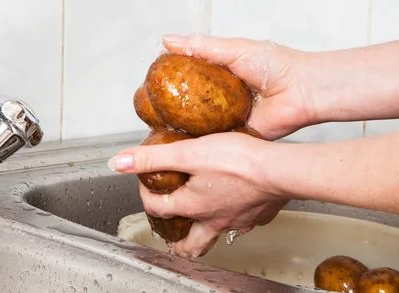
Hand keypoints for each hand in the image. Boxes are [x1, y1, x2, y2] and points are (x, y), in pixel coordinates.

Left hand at [108, 132, 288, 257]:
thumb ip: (152, 158)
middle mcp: (214, 220)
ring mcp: (238, 221)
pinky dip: (233, 216)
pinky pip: (242, 223)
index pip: (158, 208)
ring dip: (205, 230)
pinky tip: (236, 201)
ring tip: (202, 219)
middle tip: (172, 234)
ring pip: (217, 234)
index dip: (146, 195)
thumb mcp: (187, 153)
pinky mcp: (259, 214)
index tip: (146, 182)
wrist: (280, 170)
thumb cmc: (238, 161)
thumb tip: (118, 162)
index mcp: (193, 206)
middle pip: (192, 245)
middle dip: (178, 242)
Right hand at [162, 34, 315, 139]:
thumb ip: (201, 46)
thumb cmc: (276, 65)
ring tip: (156, 129)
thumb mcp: (233, 48)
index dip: (168, 81)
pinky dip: (199, 142)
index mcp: (219, 75)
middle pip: (188, 104)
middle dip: (170, 108)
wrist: (302, 91)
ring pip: (197, 124)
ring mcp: (226, 118)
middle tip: (148, 111)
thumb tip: (168, 40)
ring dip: (181, 126)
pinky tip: (178, 143)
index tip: (149, 84)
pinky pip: (213, 141)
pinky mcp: (235, 136)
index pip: (186, 78)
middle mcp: (220, 98)